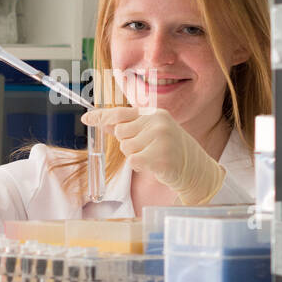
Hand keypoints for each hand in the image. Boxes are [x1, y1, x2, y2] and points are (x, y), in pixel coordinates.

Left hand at [82, 107, 225, 204]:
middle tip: (147, 148)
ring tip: (153, 156)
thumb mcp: (150, 133)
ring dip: (135, 155)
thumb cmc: (169, 150)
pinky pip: (133, 161)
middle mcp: (158, 122)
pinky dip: (140, 166)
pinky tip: (154, 164)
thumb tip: (99, 120)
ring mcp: (160, 138)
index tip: (86, 118)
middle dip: (128, 143)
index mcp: (155, 114)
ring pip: (126, 147)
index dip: (101, 116)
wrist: (195, 168)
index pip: (121, 113)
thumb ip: (126, 126)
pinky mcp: (160, 156)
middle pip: (120, 132)